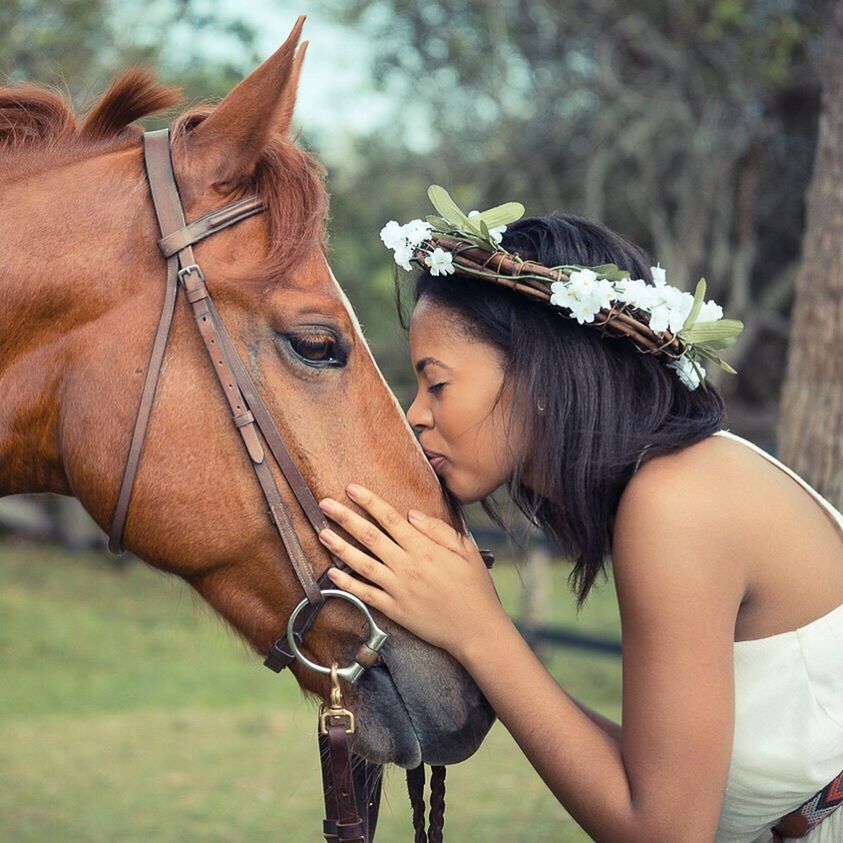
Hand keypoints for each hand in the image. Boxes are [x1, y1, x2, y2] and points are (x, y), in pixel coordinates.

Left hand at [317, 484, 507, 661]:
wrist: (476, 630)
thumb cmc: (475, 588)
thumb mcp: (465, 550)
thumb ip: (438, 529)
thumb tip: (411, 513)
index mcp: (425, 549)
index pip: (390, 519)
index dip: (369, 502)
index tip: (351, 489)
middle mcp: (407, 566)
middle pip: (370, 537)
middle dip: (345, 518)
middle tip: (325, 504)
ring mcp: (398, 589)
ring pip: (361, 564)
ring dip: (339, 547)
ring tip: (321, 533)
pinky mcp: (394, 610)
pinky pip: (365, 594)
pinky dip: (346, 585)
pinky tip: (331, 575)